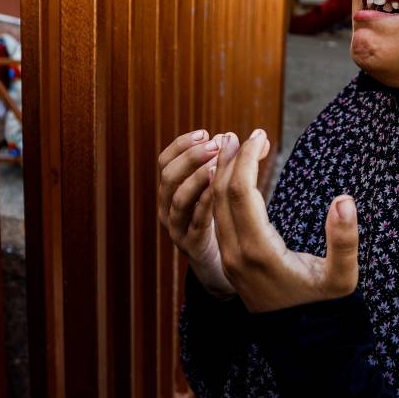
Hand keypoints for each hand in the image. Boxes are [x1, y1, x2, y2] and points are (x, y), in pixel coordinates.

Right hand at [158, 130, 234, 297]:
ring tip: (216, 164)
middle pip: (168, 176)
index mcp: (170, 190)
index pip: (165, 161)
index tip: (205, 132)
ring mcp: (177, 228)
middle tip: (215, 144)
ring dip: (196, 178)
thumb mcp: (214, 190)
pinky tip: (220, 191)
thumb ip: (221, 164)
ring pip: (178, 199)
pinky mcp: (191, 245)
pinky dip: (205, 203)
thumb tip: (233, 136)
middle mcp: (167, 207)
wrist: (216, 265)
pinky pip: (195, 222)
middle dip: (191, 157)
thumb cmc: (216, 220)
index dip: (182, 145)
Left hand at [211, 130, 359, 312]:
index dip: (248, 159)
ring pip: (215, 205)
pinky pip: (218, 217)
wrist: (301, 340)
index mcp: (259, 251)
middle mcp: (236, 253)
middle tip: (249, 133)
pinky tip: (236, 174)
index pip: (241, 193)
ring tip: (237, 145)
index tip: (261, 135)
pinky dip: (223, 190)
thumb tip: (344, 200)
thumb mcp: (342, 278)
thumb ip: (345, 240)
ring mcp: (229, 257)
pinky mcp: (230, 259)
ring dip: (224, 172)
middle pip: (221, 194)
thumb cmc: (324, 305)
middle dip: (233, 159)